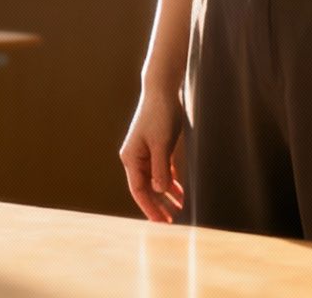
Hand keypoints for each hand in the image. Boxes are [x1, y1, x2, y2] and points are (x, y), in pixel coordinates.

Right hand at [119, 86, 186, 221]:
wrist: (162, 90)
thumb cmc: (160, 115)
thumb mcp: (162, 144)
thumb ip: (161, 169)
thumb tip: (160, 191)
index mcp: (132, 158)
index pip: (139, 189)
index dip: (150, 207)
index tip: (162, 222)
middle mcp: (135, 158)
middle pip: (146, 188)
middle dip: (158, 205)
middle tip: (172, 222)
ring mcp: (145, 153)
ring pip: (155, 181)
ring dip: (166, 196)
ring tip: (179, 211)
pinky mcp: (156, 148)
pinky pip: (162, 171)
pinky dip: (170, 182)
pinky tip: (180, 193)